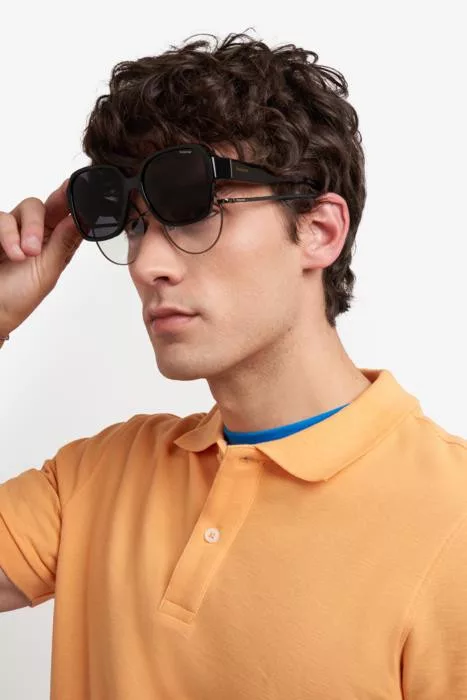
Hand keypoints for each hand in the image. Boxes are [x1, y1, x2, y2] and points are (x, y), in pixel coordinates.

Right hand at [0, 179, 82, 336]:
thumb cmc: (19, 297)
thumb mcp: (49, 270)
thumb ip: (64, 242)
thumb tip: (83, 219)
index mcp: (54, 241)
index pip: (66, 214)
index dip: (72, 200)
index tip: (77, 188)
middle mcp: (33, 232)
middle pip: (43, 205)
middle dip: (39, 221)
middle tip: (36, 247)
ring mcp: (12, 231)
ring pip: (23, 209)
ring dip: (24, 231)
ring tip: (23, 255)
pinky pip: (1, 217)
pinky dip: (7, 235)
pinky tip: (12, 254)